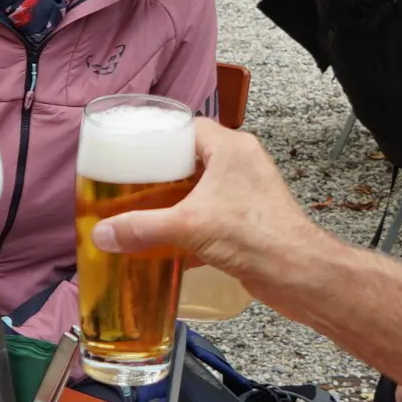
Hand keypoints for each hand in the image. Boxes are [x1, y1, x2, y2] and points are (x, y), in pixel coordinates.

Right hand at [90, 120, 316, 289]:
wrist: (299, 274)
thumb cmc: (257, 236)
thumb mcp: (188, 227)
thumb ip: (141, 228)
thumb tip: (102, 234)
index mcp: (231, 148)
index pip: (190, 127)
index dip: (160, 136)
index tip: (134, 150)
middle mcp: (242, 164)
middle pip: (193, 158)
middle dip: (162, 173)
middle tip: (132, 183)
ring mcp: (248, 192)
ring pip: (203, 188)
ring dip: (176, 200)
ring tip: (145, 210)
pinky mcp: (250, 219)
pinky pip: (213, 212)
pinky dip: (191, 223)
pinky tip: (169, 240)